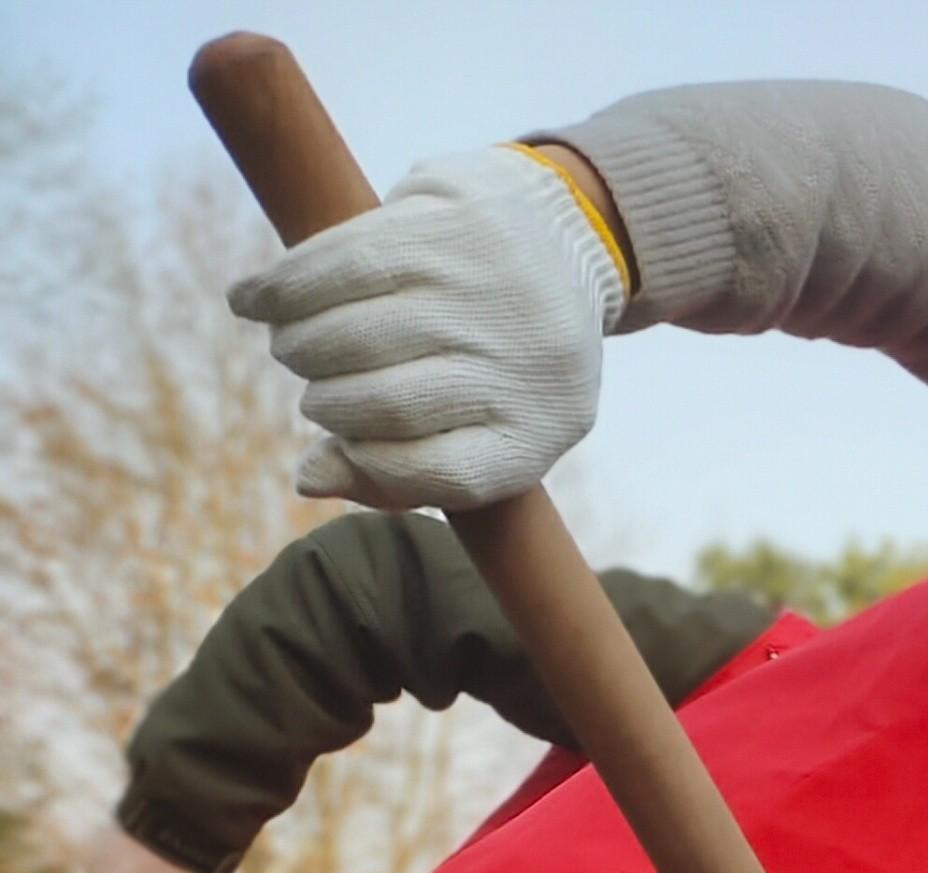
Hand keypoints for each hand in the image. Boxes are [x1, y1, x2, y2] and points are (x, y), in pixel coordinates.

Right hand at [229, 144, 626, 510]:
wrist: (562, 238)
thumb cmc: (500, 356)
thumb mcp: (482, 423)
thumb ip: (403, 468)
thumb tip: (307, 480)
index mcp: (544, 426)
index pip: (446, 474)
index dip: (374, 467)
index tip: (343, 445)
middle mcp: (528, 360)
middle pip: (390, 405)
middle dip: (327, 403)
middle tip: (314, 388)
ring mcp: (496, 290)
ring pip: (358, 335)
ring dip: (300, 347)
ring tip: (291, 346)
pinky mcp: (458, 224)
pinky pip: (344, 262)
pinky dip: (283, 287)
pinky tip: (252, 300)